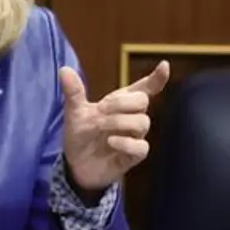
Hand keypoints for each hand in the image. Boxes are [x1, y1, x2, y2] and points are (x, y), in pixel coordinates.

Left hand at [59, 61, 169, 193]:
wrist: (75, 164)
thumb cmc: (81, 135)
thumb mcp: (75, 113)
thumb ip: (74, 92)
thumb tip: (64, 70)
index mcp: (122, 103)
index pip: (145, 88)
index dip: (157, 78)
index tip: (164, 65)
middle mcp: (132, 118)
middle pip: (143, 101)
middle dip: (122, 103)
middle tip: (100, 111)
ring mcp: (134, 137)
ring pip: (142, 122)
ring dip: (119, 122)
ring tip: (99, 127)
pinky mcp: (133, 156)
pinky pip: (141, 147)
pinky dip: (126, 142)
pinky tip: (111, 141)